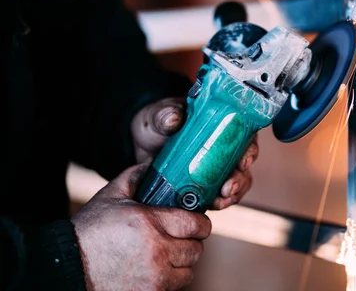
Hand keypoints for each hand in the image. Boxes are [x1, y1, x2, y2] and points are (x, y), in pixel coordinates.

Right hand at [72, 163, 210, 290]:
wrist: (67, 268)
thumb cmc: (89, 231)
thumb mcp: (110, 196)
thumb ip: (134, 177)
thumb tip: (152, 163)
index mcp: (150, 222)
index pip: (196, 224)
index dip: (200, 223)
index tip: (196, 223)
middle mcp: (157, 250)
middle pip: (196, 248)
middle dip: (191, 242)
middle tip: (181, 238)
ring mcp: (155, 275)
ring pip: (189, 269)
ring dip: (183, 262)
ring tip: (169, 254)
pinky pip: (176, 285)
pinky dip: (173, 278)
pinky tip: (159, 269)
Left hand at [130, 97, 258, 209]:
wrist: (144, 145)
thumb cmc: (157, 124)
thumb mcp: (159, 116)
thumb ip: (166, 116)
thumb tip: (173, 118)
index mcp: (222, 124)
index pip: (246, 135)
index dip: (249, 150)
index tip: (243, 162)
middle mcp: (226, 146)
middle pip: (244, 163)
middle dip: (240, 178)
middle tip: (228, 187)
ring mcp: (219, 167)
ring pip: (237, 182)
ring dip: (234, 193)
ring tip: (221, 200)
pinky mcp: (208, 184)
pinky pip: (221, 195)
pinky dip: (220, 202)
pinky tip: (213, 204)